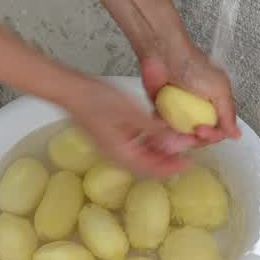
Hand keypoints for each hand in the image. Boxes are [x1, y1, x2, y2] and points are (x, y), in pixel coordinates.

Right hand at [64, 80, 196, 177]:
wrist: (71, 91)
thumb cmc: (97, 100)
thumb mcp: (131, 113)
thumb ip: (153, 129)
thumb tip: (175, 141)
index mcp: (121, 153)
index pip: (151, 169)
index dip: (171, 168)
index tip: (188, 162)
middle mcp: (116, 154)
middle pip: (146, 165)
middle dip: (166, 161)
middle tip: (185, 153)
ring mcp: (112, 146)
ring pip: (140, 156)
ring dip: (158, 152)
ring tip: (175, 144)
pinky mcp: (110, 136)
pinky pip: (133, 146)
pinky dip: (148, 143)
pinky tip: (156, 133)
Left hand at [140, 46, 240, 144]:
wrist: (162, 55)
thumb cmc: (192, 66)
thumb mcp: (218, 89)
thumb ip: (228, 113)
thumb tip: (237, 135)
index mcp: (216, 103)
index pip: (218, 130)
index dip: (212, 136)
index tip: (201, 131)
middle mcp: (200, 108)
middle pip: (200, 135)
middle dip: (194, 140)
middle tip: (187, 136)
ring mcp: (182, 110)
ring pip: (183, 134)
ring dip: (179, 138)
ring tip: (172, 136)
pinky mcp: (164, 109)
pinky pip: (165, 127)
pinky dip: (164, 130)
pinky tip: (161, 129)